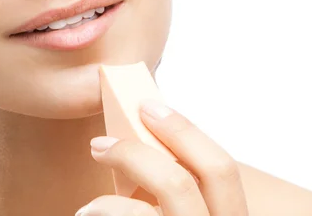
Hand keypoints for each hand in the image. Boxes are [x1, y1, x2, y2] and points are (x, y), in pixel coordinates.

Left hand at [76, 100, 248, 214]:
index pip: (221, 168)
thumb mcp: (189, 214)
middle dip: (134, 154)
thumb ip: (180, 190)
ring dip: (105, 203)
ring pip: (140, 214)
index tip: (149, 106)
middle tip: (99, 144)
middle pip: (179, 184)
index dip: (185, 130)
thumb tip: (146, 141)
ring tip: (89, 209)